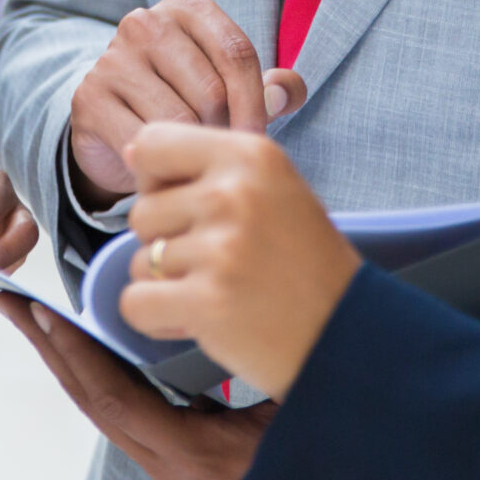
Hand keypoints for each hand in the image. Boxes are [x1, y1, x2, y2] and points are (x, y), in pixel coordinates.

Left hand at [0, 294, 285, 479]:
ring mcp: (170, 462)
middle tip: (11, 302)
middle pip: (92, 401)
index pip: (114, 398)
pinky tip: (85, 342)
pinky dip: (95, 370)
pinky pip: (122, 408)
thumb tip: (212, 318)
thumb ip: (248, 371)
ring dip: (66, 358)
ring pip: (102, 406)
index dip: (74, 352)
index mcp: (193, 451)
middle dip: (48, 349)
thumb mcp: (288, 402)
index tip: (41, 311)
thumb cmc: (323, 441)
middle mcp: (170, 462)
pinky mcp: (178, 455)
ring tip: (35, 316)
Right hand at [68, 0, 304, 208]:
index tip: (257, 139)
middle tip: (214, 151)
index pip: (237, 52)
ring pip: (179, 119)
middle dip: (221, 131)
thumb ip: (274, 87)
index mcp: (186, 7)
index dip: (255, 104)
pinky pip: (143, 141)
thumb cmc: (184, 101)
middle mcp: (144, 21)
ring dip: (190, 149)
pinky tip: (159, 166)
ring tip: (188, 157)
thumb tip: (285, 95)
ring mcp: (112, 57)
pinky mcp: (89, 97)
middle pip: (211, 91)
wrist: (112, 128)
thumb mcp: (232, 88)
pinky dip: (158, 163)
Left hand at [116, 124, 359, 402]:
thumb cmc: (308, 264)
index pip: (151, 143)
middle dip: (167, 242)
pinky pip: (135, 303)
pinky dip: (158, 320)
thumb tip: (130, 151)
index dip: (156, 179)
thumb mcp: (273, 189)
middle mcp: (233, 193)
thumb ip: (207, 167)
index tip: (185, 205)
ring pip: (137, 260)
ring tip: (219, 292)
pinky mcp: (207, 302)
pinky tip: (200, 320)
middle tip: (219, 263)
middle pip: (141, 210)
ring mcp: (220, 248)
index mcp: (251, 154)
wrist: (349, 336)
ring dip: (167, 285)